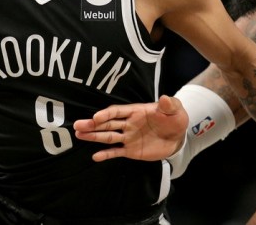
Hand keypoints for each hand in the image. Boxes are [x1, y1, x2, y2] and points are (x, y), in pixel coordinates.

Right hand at [73, 95, 187, 161]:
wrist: (178, 138)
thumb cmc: (174, 120)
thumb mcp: (176, 110)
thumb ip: (170, 105)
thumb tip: (166, 99)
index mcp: (135, 111)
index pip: (117, 112)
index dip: (107, 114)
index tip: (96, 117)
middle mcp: (128, 124)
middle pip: (107, 123)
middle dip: (92, 125)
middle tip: (77, 126)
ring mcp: (128, 137)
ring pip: (108, 136)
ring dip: (94, 136)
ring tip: (79, 135)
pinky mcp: (130, 150)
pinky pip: (116, 152)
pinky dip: (106, 154)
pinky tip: (95, 156)